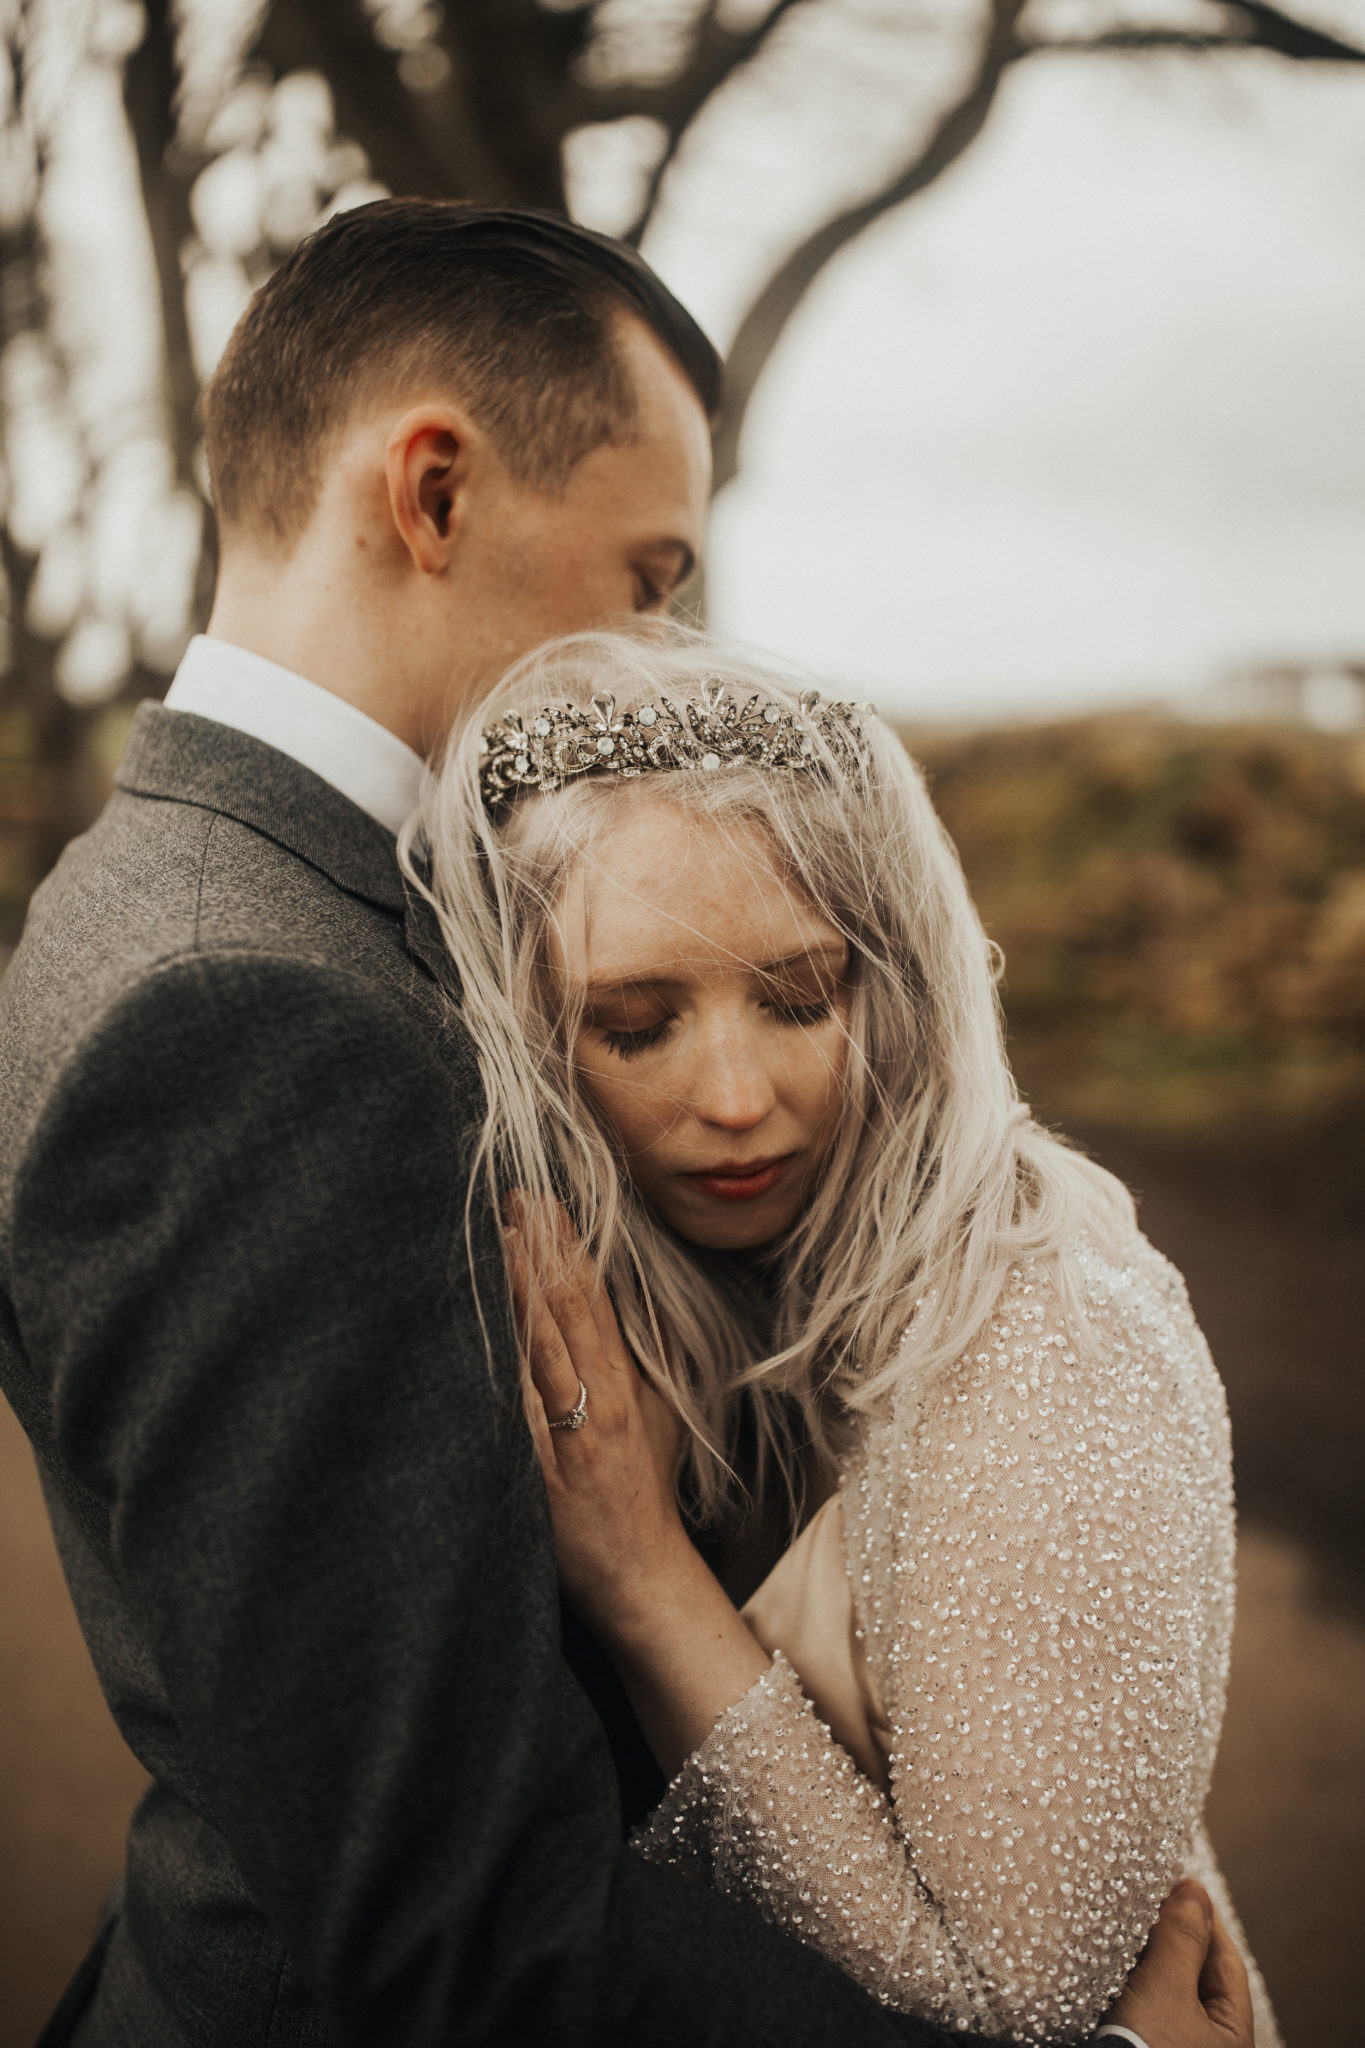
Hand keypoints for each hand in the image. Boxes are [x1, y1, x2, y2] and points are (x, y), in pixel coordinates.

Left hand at [504, 1197, 689, 1632]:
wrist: (640, 1570)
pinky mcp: (538, 1473)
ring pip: (540, 1351)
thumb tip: (631, 1292)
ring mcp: (566, 1436)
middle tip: (513, 1197)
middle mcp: (597, 1400)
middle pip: (567, 1311)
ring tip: (499, 1240)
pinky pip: (515, 1415)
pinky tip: (479, 1336)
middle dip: (540, 1250)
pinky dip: (500, 1373)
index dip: (570, 1246)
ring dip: (519, 1292)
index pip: (596, 1299)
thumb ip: (645, 1352)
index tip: (546, 1201)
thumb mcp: (661, 1412)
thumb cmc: (644, 1488)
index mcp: (624, 1383)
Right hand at [1101, 1879, 1254, 2047]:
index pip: (1226, 1963)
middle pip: (1193, 1975)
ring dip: (1143, 1958)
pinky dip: (1126, 1981)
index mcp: (1232, 2036)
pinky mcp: (1136, 2045)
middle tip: (1148, 1901)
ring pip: (1162, 1989)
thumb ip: (1182, 1938)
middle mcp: (1205, 2043)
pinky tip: (1108, 1960)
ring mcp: (1170, 2045)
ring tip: (1122, 1924)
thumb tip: (1194, 1892)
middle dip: (1170, 1937)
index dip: (1205, 1921)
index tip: (1181, 1886)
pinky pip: (1137, 2004)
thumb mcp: (1167, 1990)